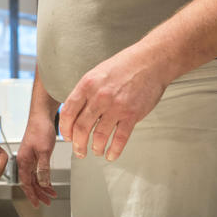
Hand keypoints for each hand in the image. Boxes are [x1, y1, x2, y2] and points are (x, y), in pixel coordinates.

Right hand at [16, 115, 57, 206]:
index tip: (37, 204)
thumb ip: (43, 168)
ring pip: (34, 177)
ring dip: (42, 186)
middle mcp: (24, 161)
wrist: (42, 116)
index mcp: (23, 161)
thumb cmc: (40, 129)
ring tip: (51, 194)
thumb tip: (43, 183)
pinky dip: (43, 178)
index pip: (26, 183)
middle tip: (47, 202)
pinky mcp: (35, 154)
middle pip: (30, 182)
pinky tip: (49, 182)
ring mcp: (29, 158)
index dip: (32, 195)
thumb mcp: (44, 151)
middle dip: (38, 193)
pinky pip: (37, 170)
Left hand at [59, 44, 167, 161]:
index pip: (68, 112)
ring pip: (99, 136)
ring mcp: (116, 107)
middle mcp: (99, 97)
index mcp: (87, 85)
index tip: (67, 136)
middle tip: (78, 150)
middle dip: (78, 144)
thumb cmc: (125, 65)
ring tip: (95, 151)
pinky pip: (120, 138)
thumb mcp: (98, 73)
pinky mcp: (132, 115)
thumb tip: (76, 110)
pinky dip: (114, 150)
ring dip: (95, 148)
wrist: (151, 61)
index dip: (65, 128)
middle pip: (81, 127)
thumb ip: (86, 91)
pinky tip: (111, 154)